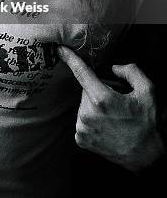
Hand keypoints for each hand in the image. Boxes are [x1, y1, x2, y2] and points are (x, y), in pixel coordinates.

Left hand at [58, 45, 164, 171]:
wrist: (147, 157)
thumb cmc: (148, 124)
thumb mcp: (148, 92)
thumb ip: (131, 72)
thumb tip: (114, 68)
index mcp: (102, 99)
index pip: (81, 72)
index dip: (70, 58)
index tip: (59, 50)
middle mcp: (88, 114)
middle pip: (87, 90)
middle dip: (99, 91)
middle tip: (116, 102)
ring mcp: (83, 128)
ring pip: (84, 105)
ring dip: (95, 106)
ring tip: (114, 117)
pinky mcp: (81, 139)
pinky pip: (83, 120)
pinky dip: (92, 120)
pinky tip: (107, 126)